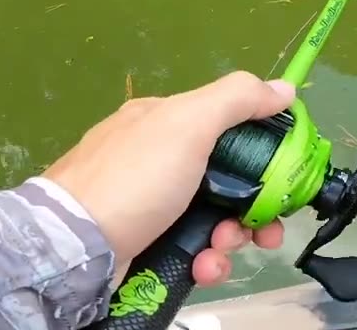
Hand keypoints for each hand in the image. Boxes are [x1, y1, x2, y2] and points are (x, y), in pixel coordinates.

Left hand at [43, 71, 292, 285]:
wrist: (72, 245)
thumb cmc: (134, 178)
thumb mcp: (188, 123)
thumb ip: (237, 100)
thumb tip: (284, 87)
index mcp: (165, 122)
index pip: (228, 128)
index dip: (262, 155)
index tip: (283, 183)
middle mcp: (156, 159)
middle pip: (225, 180)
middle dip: (251, 209)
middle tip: (264, 232)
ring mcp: (148, 204)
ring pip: (210, 219)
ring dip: (229, 239)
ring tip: (220, 252)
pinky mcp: (143, 243)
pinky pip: (188, 249)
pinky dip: (203, 260)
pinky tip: (202, 268)